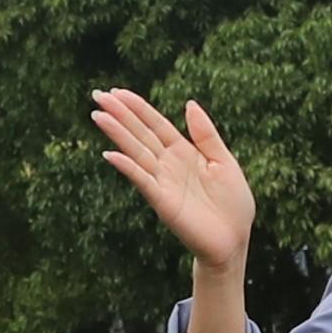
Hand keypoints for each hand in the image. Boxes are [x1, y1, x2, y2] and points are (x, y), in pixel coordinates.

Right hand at [85, 90, 258, 273]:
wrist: (234, 240)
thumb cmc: (233, 204)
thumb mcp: (224, 161)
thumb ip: (206, 135)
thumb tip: (189, 103)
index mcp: (184, 152)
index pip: (156, 124)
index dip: (138, 108)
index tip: (118, 92)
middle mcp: (168, 165)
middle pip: (140, 134)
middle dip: (120, 115)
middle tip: (97, 96)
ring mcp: (163, 182)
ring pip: (136, 152)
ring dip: (117, 135)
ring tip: (98, 116)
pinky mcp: (163, 202)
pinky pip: (143, 181)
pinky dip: (127, 168)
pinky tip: (111, 155)